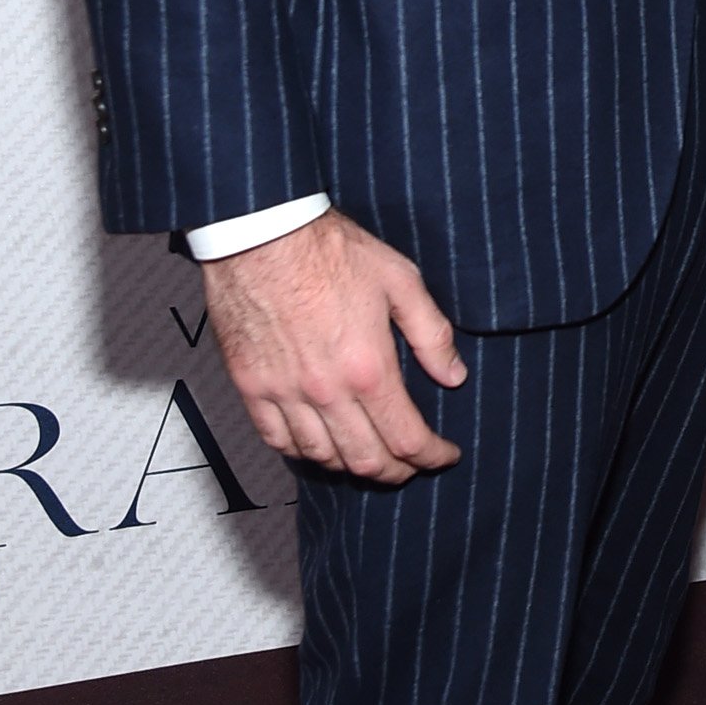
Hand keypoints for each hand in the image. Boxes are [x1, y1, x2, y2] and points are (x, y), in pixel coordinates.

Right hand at [202, 207, 467, 482]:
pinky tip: (320, 447)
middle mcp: (326, 391)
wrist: (262, 233)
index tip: (446, 455)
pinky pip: (277, 440)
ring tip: (371, 457)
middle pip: (366, 460)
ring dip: (352, 466)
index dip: (433, 456)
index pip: (407, 438)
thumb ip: (430, 334)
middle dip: (397, 472)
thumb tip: (454, 376)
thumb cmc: (330, 249)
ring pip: (322, 457)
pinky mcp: (251, 386)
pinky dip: (303, 454)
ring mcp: (284, 393)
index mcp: (368, 368)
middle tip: (413, 465)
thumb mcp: (400, 280)